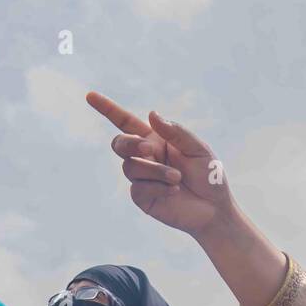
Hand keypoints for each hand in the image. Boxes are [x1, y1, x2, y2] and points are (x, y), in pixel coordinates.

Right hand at [87, 91, 237, 238]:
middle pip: (120, 144)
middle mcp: (145, 157)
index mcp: (156, 140)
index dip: (108, 109)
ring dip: (154, 171)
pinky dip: (158, 188)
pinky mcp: (142, 198)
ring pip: (131, 167)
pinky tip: (174, 191)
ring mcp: (142, 179)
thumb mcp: (198, 148)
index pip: (126, 123)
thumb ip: (176, 132)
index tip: (90, 96)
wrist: (214, 209)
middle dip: (129, 144)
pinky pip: (139, 188)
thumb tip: (151, 113)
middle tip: (148, 148)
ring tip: (177, 178)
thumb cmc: (209, 176)